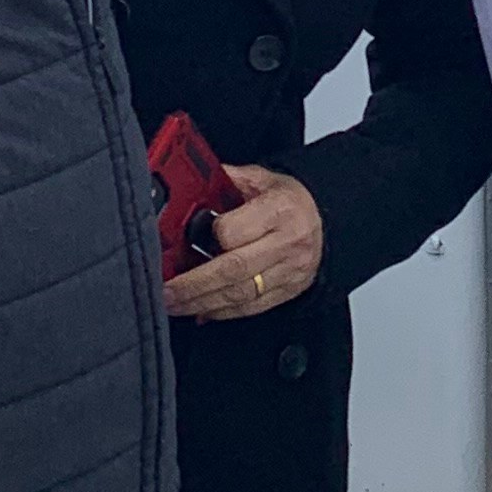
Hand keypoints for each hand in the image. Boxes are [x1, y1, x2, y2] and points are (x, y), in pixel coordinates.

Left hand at [165, 165, 324, 320]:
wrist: (325, 221)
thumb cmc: (289, 201)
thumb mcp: (261, 179)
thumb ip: (226, 181)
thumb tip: (190, 182)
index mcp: (279, 210)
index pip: (234, 231)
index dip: (205, 238)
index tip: (183, 241)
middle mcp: (287, 243)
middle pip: (234, 270)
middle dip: (193, 285)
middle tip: (166, 291)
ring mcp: (289, 271)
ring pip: (240, 295)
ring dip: (202, 303)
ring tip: (175, 304)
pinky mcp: (288, 291)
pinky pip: (251, 308)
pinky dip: (223, 313)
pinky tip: (201, 312)